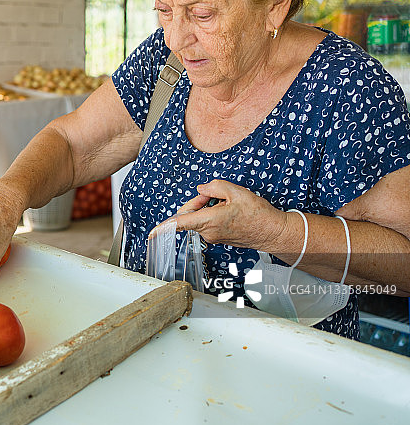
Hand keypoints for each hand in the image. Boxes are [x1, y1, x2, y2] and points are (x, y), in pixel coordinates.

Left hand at [174, 179, 289, 250]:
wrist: (273, 232)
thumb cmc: (258, 215)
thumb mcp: (236, 192)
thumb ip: (214, 186)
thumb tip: (202, 189)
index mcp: (209, 221)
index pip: (180, 223)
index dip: (164, 227)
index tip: (151, 233)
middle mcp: (208, 232)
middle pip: (190, 214)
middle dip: (197, 201)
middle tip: (214, 194)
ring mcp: (213, 237)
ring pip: (199, 218)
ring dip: (207, 207)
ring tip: (227, 203)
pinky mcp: (219, 238)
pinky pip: (208, 223)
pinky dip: (213, 214)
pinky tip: (229, 211)